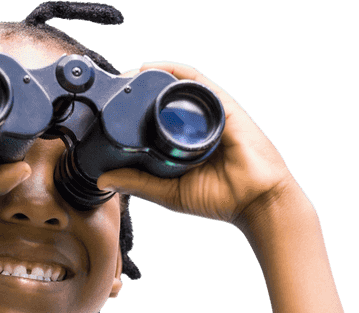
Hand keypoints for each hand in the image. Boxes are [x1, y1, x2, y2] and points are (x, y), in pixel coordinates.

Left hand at [98, 61, 298, 227]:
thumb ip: (138, 184)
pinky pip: (195, 80)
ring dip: (152, 76)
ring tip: (129, 76)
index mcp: (182, 144)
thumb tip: (104, 180)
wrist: (255, 199)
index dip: (133, 111)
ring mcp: (208, 112)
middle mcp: (194, 124)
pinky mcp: (221, 104)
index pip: (155, 120)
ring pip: (176, 86)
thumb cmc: (218, 198)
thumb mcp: (168, 192)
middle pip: (164, 98)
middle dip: (140, 89)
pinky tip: (153, 68)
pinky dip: (174, 70)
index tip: (112, 108)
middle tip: (117, 87)